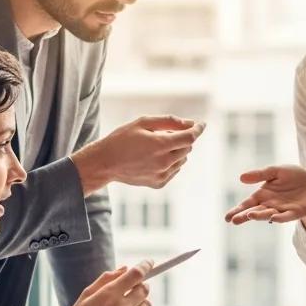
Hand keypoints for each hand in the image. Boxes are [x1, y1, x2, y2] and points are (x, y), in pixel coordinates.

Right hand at [32, 263, 153, 305]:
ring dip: (140, 302)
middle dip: (141, 285)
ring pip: (147, 305)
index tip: (149, 262)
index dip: (145, 265)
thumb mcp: (86, 295)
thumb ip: (106, 279)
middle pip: (144, 289)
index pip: (135, 274)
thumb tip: (125, 269)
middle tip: (132, 289)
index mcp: (108, 294)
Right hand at [72, 116, 204, 192]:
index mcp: (160, 145)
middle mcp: (164, 162)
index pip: (190, 137)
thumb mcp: (143, 122)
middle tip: (163, 133)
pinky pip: (174, 170)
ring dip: (176, 150)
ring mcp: (162, 174)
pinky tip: (154, 158)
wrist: (104, 163)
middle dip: (182, 138)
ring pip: (182, 159)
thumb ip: (169, 121)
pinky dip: (170, 162)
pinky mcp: (158, 183)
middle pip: (187, 147)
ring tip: (155, 146)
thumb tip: (189, 123)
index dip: (198, 129)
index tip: (201, 124)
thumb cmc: (122, 139)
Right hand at [224, 166, 305, 239]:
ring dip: (259, 216)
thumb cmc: (292, 177)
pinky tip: (273, 217)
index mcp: (262, 195)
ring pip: (268, 214)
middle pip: (255, 212)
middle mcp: (270, 205)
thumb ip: (260, 174)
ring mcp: (282, 210)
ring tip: (250, 215)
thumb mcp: (275, 171)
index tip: (227, 218)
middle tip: (234, 221)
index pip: (247, 204)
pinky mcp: (295, 213)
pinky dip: (280, 217)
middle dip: (244, 216)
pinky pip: (286, 216)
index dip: (237, 211)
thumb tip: (241, 177)